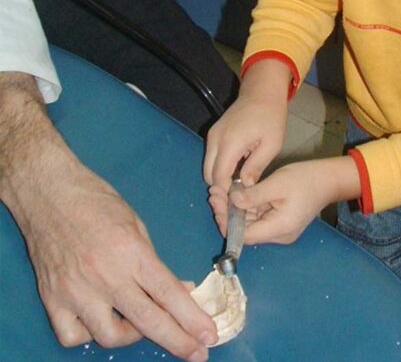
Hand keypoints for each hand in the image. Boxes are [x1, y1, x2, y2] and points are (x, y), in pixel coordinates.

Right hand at [0, 74, 215, 360]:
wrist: (50, 195)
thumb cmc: (96, 201)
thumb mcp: (135, 223)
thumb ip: (152, 260)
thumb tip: (174, 289)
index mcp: (131, 253)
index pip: (168, 294)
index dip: (192, 319)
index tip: (209, 336)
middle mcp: (105, 276)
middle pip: (148, 321)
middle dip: (178, 340)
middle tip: (198, 353)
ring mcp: (77, 292)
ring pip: (110, 336)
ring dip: (132, 336)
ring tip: (143, 325)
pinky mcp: (53, 300)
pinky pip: (73, 336)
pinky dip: (89, 335)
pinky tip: (100, 322)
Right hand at [203, 58, 291, 189]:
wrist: (262, 92)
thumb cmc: (271, 117)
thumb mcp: (272, 144)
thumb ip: (256, 167)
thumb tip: (244, 187)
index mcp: (230, 143)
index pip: (219, 177)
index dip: (226, 193)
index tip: (237, 203)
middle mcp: (215, 139)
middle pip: (209, 174)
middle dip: (221, 187)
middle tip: (238, 195)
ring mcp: (212, 135)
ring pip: (208, 166)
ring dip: (220, 176)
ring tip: (239, 181)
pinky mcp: (213, 132)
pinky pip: (212, 156)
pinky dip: (220, 165)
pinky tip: (237, 167)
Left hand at [209, 157, 360, 244]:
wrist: (329, 179)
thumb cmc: (306, 179)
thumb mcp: (277, 184)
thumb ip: (253, 195)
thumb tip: (231, 201)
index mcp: (278, 229)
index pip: (244, 236)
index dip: (226, 221)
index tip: (216, 202)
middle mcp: (278, 235)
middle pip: (245, 230)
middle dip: (227, 212)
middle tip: (214, 192)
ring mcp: (279, 229)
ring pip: (250, 223)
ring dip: (235, 209)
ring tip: (220, 190)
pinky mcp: (280, 221)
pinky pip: (258, 217)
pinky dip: (246, 207)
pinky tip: (235, 194)